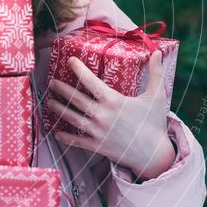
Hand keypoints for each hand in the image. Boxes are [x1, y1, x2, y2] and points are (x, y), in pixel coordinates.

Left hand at [46, 50, 175, 179]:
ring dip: (58, 109)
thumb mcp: (156, 96)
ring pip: (71, 118)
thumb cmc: (154, 123)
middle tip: (51, 82)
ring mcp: (97, 131)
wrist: (154, 154)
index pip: (90, 81)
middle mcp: (102, 114)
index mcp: (113, 100)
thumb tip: (157, 53)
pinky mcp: (96, 145)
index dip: (78, 69)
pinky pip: (76, 141)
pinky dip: (65, 137)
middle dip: (61, 89)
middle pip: (75, 98)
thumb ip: (156, 73)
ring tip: (49, 102)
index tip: (69, 61)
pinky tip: (56, 133)